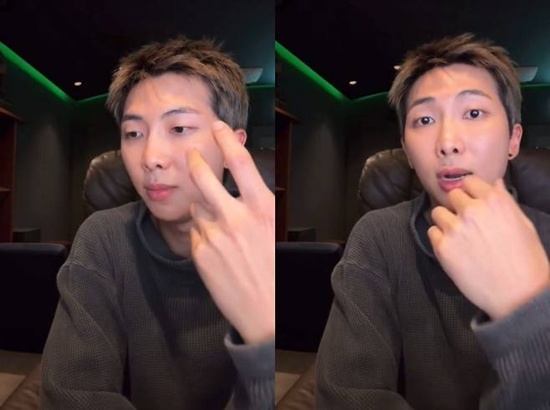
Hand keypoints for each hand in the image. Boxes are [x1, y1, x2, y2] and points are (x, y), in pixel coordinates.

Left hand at [187, 121, 274, 343]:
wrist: (263, 309)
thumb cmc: (271, 267)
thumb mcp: (270, 228)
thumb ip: (251, 203)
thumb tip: (234, 178)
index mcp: (262, 207)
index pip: (240, 163)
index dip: (226, 140)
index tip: (217, 127)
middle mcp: (237, 217)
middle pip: (204, 176)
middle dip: (194, 162)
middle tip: (190, 155)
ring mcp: (215, 234)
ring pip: (197, 208)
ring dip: (203, 211)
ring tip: (221, 232)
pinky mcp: (200, 252)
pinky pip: (194, 232)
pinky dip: (200, 235)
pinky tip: (216, 251)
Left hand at [427, 175, 549, 319]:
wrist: (518, 295)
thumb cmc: (527, 261)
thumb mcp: (523, 224)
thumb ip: (504, 201)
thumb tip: (493, 183)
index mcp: (494, 201)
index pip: (469, 181)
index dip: (470, 192)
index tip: (472, 201)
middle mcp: (472, 210)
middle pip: (452, 196)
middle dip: (458, 206)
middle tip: (465, 221)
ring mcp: (455, 228)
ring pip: (437, 212)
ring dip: (445, 221)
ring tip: (457, 235)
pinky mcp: (442, 247)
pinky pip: (432, 232)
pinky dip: (439, 238)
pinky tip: (453, 248)